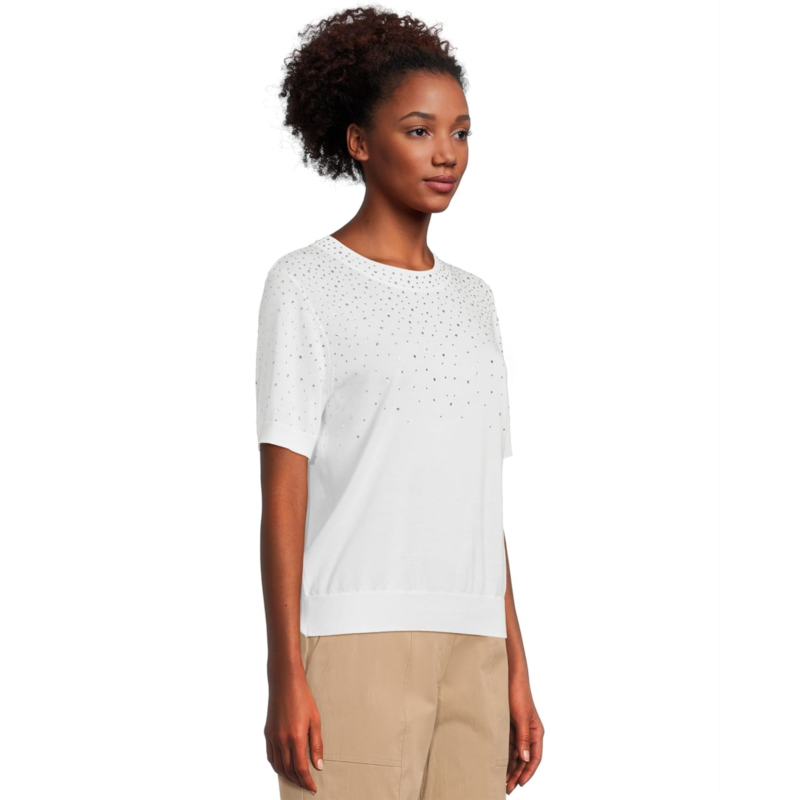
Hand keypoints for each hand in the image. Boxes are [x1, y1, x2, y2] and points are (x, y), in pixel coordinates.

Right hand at [264, 666, 323, 793]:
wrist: (285, 683)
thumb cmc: (303, 699)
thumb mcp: (315, 721)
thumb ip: (316, 745)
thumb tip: (318, 766)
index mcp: (296, 738)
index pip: (301, 769)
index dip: (307, 781)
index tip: (313, 788)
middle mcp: (282, 740)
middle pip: (289, 770)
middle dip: (298, 781)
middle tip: (307, 785)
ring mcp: (272, 737)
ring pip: (278, 766)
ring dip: (287, 776)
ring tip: (297, 779)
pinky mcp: (268, 733)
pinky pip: (271, 756)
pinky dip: (277, 766)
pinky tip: (284, 767)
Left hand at [505, 672, 543, 792]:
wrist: (508, 677)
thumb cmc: (518, 694)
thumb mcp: (521, 717)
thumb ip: (524, 738)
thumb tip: (525, 758)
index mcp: (536, 732)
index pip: (534, 757)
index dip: (528, 772)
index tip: (520, 783)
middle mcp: (528, 733)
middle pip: (524, 759)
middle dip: (517, 773)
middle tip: (507, 787)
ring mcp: (518, 730)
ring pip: (515, 754)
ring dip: (510, 767)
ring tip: (501, 780)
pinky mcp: (508, 726)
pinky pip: (507, 745)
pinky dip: (504, 756)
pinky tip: (497, 764)